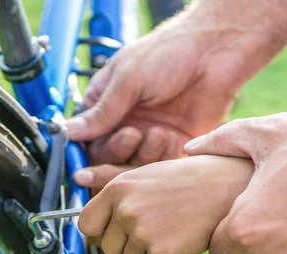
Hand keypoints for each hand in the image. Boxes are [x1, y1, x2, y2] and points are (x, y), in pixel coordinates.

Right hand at [68, 0, 284, 189]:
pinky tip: (172, 137)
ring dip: (144, 153)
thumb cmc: (170, 52)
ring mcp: (150, 136)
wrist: (217, 52)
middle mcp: (127, 122)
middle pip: (108, 157)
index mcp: (108, 103)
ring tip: (159, 131)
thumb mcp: (128, 79)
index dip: (85, 152)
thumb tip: (69, 132)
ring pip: (134, 165)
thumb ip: (101, 111)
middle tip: (132, 134)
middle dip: (118, 151)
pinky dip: (164, 158)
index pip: (87, 137)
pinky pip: (161, 167)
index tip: (84, 164)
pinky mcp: (175, 146)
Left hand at [78, 155, 253, 253]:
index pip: (86, 225)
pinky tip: (178, 241)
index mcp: (117, 188)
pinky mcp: (161, 252)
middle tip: (153, 229)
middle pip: (107, 248)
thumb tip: (88, 230)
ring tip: (169, 229)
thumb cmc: (186, 181)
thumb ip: (115, 201)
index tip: (109, 235)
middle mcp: (124, 210)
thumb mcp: (144, 178)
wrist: (227, 186)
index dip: (98, 233)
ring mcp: (142, 232)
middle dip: (126, 245)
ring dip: (146, 253)